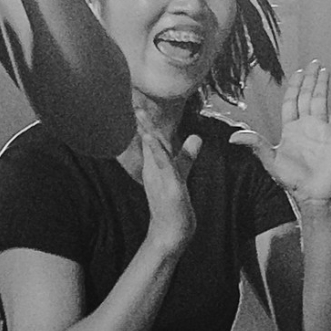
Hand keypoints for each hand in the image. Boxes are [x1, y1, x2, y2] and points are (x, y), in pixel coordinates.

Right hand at [132, 115, 201, 255]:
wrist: (171, 231)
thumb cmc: (174, 204)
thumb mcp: (182, 173)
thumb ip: (187, 155)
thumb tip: (196, 137)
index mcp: (156, 164)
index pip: (151, 137)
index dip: (146, 119)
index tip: (140, 101)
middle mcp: (154, 168)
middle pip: (147, 139)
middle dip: (142, 119)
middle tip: (134, 99)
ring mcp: (159, 176)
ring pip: (152, 149)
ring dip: (145, 130)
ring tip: (139, 112)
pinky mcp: (168, 185)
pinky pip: (162, 164)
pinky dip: (155, 150)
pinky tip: (150, 138)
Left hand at [254, 60, 330, 212]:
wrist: (313, 194)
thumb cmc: (292, 181)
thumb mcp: (270, 160)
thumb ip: (255, 145)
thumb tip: (233, 136)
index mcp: (291, 129)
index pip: (292, 102)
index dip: (294, 87)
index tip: (297, 73)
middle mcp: (307, 126)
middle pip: (308, 97)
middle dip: (310, 80)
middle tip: (313, 63)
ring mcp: (322, 130)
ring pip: (322, 102)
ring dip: (323, 86)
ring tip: (324, 70)